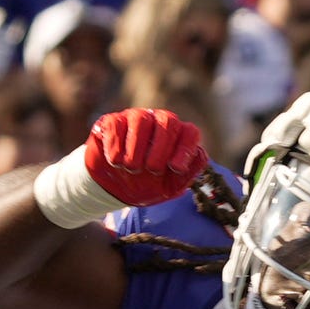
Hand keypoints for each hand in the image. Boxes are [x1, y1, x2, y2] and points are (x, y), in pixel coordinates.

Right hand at [84, 109, 208, 207]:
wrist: (113, 189)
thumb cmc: (146, 185)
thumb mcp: (169, 187)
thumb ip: (186, 174)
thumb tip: (199, 156)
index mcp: (176, 137)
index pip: (189, 132)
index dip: (185, 149)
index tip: (175, 168)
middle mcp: (158, 122)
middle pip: (168, 121)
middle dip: (162, 148)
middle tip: (152, 169)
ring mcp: (134, 118)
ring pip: (141, 120)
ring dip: (137, 147)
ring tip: (132, 168)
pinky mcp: (111, 122)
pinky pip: (116, 125)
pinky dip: (116, 145)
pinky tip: (115, 161)